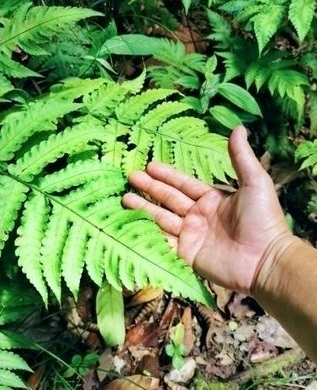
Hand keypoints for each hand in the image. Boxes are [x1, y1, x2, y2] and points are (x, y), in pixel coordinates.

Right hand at [122, 126, 291, 293]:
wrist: (265, 261)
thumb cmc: (262, 220)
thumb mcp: (254, 183)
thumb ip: (241, 157)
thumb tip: (239, 127)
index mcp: (212, 199)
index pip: (183, 183)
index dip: (167, 174)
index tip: (149, 165)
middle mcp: (199, 216)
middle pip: (168, 198)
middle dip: (149, 187)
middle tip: (130, 176)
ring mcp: (192, 236)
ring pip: (162, 218)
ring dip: (143, 208)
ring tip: (124, 198)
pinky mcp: (187, 256)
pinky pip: (164, 242)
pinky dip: (149, 233)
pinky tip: (133, 224)